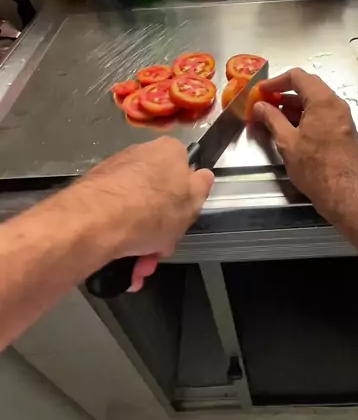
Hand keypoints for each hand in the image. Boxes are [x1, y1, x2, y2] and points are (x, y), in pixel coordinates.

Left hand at [77, 137, 212, 290]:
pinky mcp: (92, 193)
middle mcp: (139, 155)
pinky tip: (121, 264)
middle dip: (160, 232)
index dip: (185, 203)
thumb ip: (201, 187)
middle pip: (158, 198)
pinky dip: (120, 241)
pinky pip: (114, 218)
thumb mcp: (192, 203)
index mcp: (167, 151)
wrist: (96, 222)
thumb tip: (202, 177)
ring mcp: (113, 174)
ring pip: (136, 212)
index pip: (184, 172)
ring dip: (140, 244)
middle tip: (158, 252)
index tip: (180, 223)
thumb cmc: (151, 210)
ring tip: (137, 268)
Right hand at [253, 68, 357, 212]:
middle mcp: (336, 104)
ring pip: (315, 102)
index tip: (261, 91)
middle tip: (265, 103)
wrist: (346, 192)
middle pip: (307, 87)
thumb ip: (272, 119)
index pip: (297, 76)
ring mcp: (342, 118)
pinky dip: (305, 116)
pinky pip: (322, 114)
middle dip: (284, 93)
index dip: (276, 81)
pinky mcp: (343, 131)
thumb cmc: (315, 167)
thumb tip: (260, 106)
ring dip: (293, 106)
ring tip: (273, 118)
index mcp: (322, 100)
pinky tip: (290, 129)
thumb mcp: (287, 142)